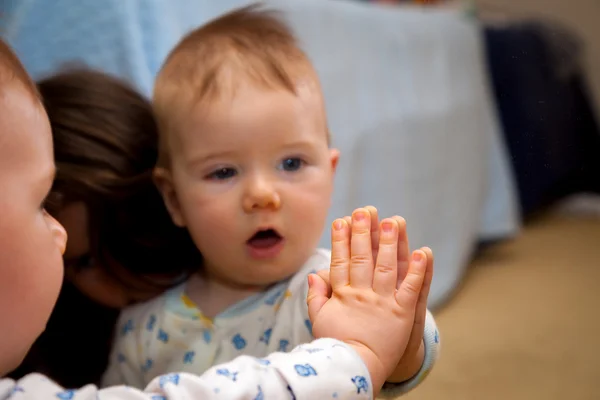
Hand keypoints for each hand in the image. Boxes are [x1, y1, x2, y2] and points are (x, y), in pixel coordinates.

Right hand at [306, 208, 426, 395]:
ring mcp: (382, 302)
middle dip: (364, 232)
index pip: (340, 261)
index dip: (341, 239)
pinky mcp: (402, 313)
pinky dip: (417, 270)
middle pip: (362, 258)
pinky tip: (423, 252)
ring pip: (386, 267)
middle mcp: (361, 295)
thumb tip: (314, 273)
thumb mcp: (320, 319)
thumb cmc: (336, 343)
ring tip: (393, 221)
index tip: (342, 220)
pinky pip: (410, 288)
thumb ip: (316, 295)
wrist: (357, 367)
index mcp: (341, 295)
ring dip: (389, 243)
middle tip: (365, 210)